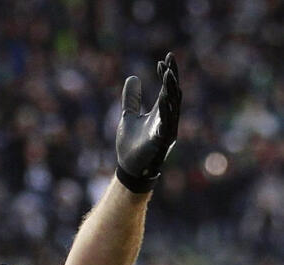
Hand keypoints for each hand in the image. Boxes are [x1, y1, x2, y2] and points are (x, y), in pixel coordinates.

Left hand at [115, 52, 181, 192]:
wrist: (129, 169)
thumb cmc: (131, 145)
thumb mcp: (128, 116)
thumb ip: (131, 99)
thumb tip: (132, 78)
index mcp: (160, 112)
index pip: (167, 88)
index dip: (167, 73)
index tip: (165, 58)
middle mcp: (167, 118)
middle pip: (173, 93)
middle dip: (172, 77)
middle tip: (169, 61)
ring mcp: (167, 129)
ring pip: (172, 106)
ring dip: (170, 90)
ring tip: (168, 74)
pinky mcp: (162, 141)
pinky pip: (167, 124)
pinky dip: (166, 111)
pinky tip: (164, 99)